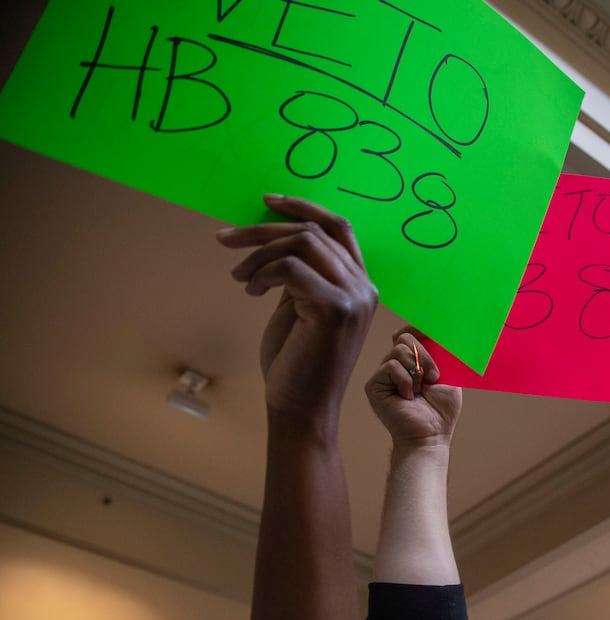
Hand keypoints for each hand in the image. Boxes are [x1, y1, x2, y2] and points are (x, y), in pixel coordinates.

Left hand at [217, 195, 377, 425]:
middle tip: (226, 239)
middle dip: (263, 229)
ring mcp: (353, 297)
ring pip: (302, 242)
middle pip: (314, 230)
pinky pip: (290, 266)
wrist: (302, 407)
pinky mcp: (334, 309)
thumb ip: (299, 275)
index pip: (339, 227)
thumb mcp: (298, 307)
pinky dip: (262, 272)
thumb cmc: (296, 363)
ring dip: (258, 252)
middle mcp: (364, 287)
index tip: (265, 201)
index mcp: (360, 284)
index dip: (303, 206)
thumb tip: (275, 241)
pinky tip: (251, 291)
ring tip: (239, 276)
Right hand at [365, 328, 461, 446]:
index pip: (407, 335)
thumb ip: (445, 358)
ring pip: (398, 351)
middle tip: (433, 377)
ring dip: (417, 371)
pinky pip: (390, 367)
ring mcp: (383, 375)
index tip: (429, 332)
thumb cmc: (441, 413)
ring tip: (420, 391)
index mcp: (412, 363)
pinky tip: (407, 397)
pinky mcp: (374, 385)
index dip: (416, 329)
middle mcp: (395, 366)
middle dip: (424, 355)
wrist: (430, 436)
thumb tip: (447, 334)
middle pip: (404, 339)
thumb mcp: (450, 380)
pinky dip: (405, 381)